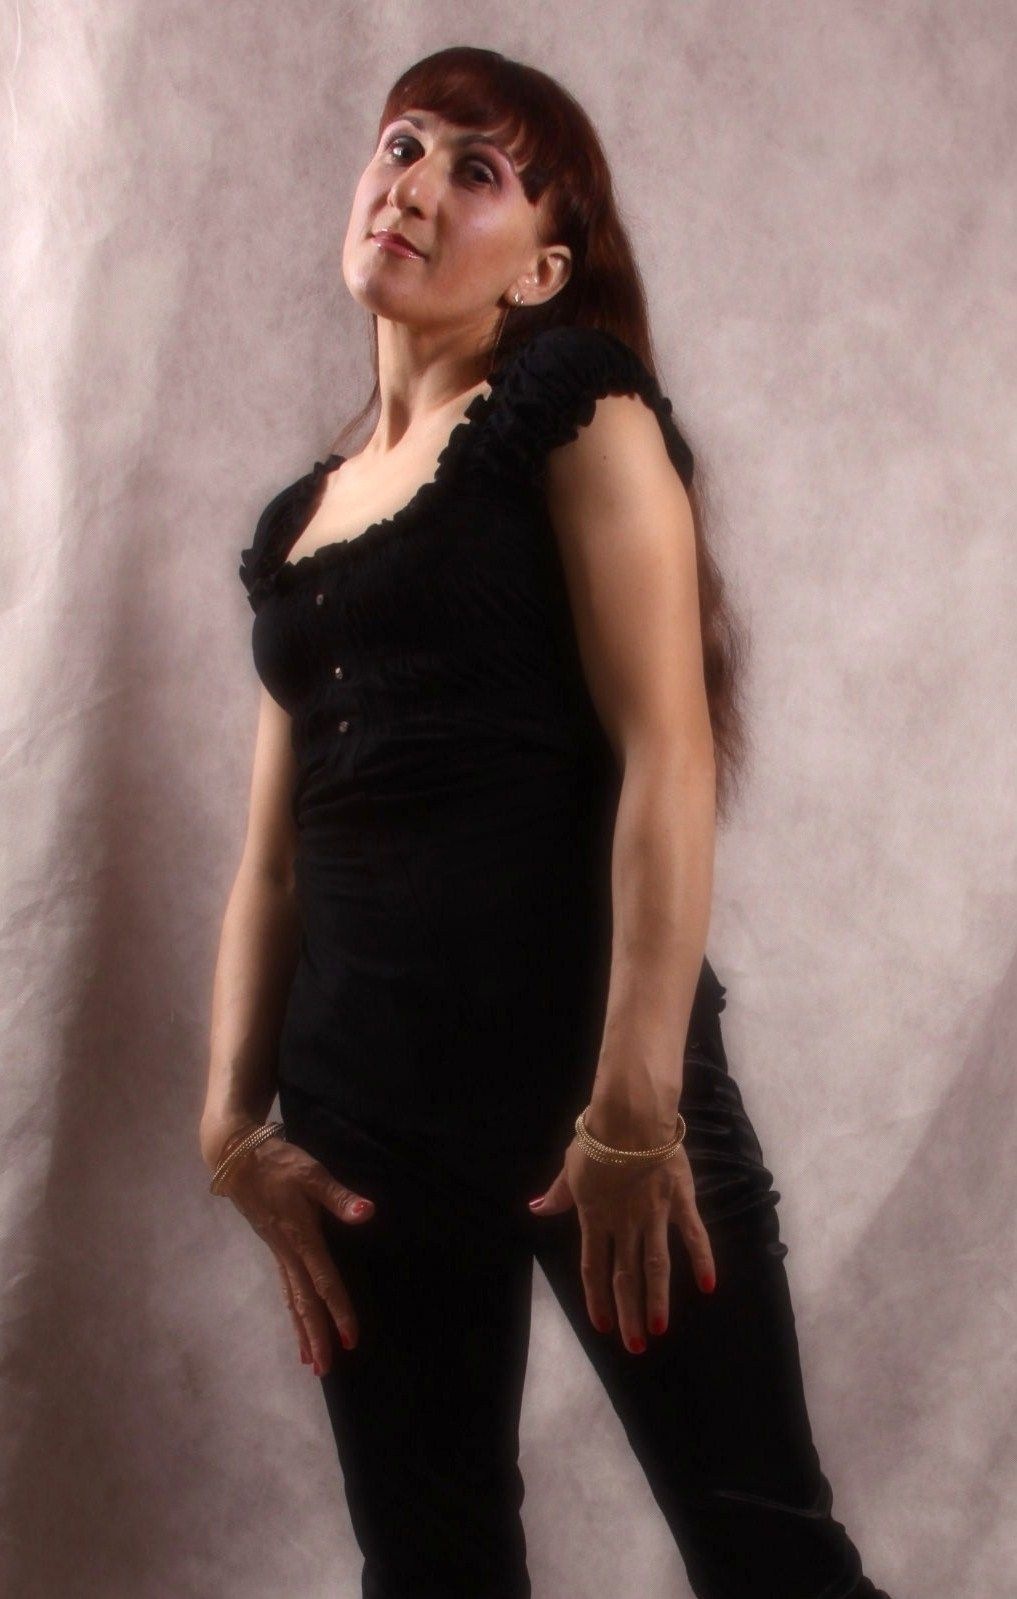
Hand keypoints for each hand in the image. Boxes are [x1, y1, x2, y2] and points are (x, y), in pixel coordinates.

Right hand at [215, 1134, 375, 1375]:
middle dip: (316, 1335)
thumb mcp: (311, 1173)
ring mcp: (277, 1252)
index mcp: (301, 1237)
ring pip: (292, 1299)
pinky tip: (298, 1321)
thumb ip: (339, 1197)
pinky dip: (293, 1309)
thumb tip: (367, 1213)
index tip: (351, 1339)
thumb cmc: (277, 1163)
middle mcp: (288, 1252)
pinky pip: (285, 1287)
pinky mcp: (273, 1247)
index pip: (324, 1282)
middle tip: (326, 1370)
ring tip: (312, 1362)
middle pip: (303, 1302)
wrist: (236, 1157)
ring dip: (302, 1330)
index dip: (339, 1311)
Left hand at [528, 1134, 715, 1352]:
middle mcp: (624, 1223)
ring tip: (659, 1330)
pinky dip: (703, 1260)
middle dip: (629, 1313)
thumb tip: (536, 1209)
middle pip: (625, 1275)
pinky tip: (709, 1286)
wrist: (630, 1116)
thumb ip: (559, 1194)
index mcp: (594, 1216)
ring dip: (657, 1299)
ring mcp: (654, 1215)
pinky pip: (693, 1235)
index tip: (603, 1327)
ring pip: (656, 1265)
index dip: (597, 1299)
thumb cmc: (597, 1137)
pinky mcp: (680, 1201)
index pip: (593, 1267)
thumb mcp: (571, 1166)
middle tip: (635, 1346)